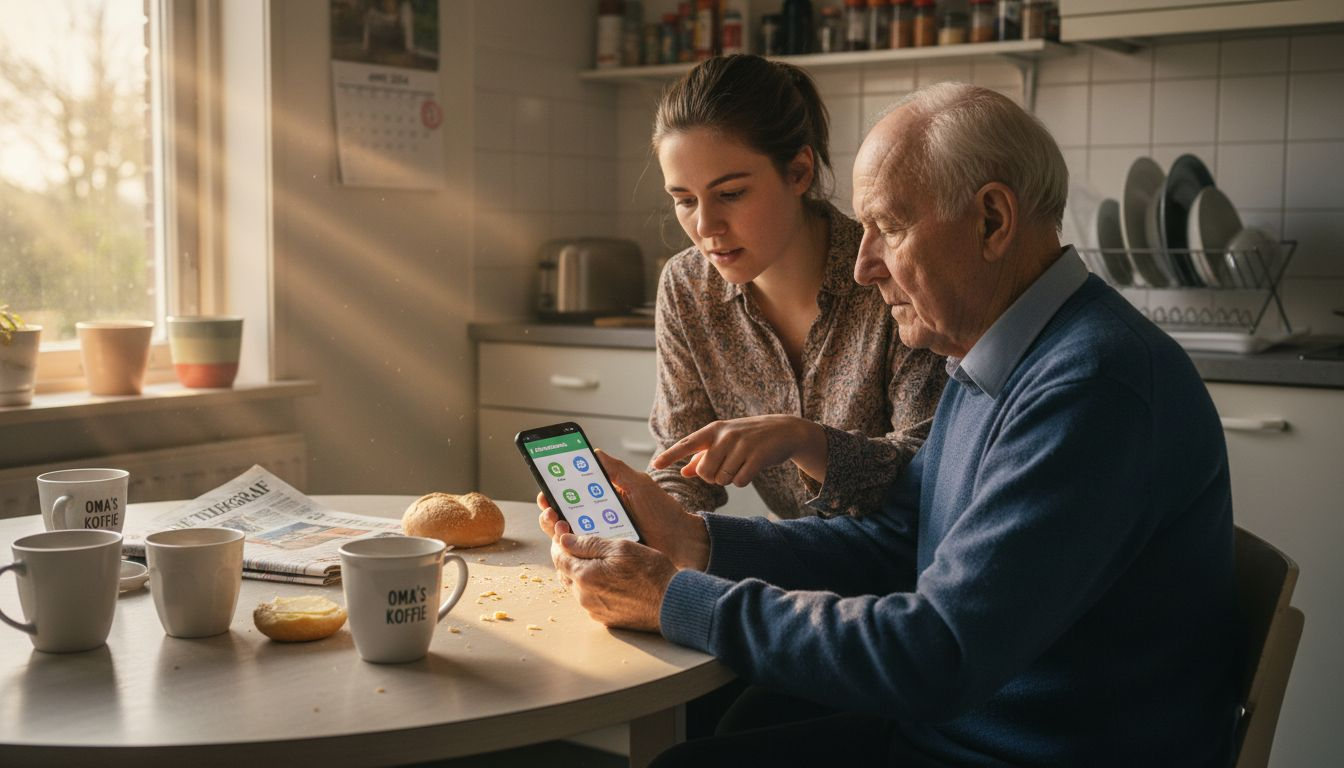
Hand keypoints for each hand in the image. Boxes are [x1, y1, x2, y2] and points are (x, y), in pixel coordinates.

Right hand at [536, 450, 708, 570]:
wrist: (682, 541)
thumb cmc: (662, 512)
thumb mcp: (639, 484)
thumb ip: (616, 469)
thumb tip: (593, 452)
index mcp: (603, 500)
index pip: (572, 494)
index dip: (556, 491)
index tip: (546, 487)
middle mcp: (598, 520)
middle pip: (563, 517)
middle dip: (550, 511)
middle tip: (550, 508)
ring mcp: (601, 540)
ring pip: (568, 538)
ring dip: (556, 531)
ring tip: (558, 524)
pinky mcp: (606, 558)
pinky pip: (583, 556)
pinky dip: (570, 551)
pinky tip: (567, 544)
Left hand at [550, 532, 677, 631]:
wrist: (671, 604)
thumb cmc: (650, 572)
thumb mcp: (620, 547)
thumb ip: (589, 543)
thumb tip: (564, 540)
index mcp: (584, 576)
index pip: (558, 556)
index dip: (558, 541)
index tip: (563, 529)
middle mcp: (584, 596)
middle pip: (565, 572)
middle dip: (569, 556)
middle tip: (580, 542)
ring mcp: (594, 610)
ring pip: (577, 586)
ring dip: (581, 572)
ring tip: (598, 559)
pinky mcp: (605, 618)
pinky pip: (590, 599)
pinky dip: (593, 586)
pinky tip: (609, 578)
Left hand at [651, 415, 828, 485]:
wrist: (784, 431)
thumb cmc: (748, 438)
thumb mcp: (724, 442)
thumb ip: (702, 456)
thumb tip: (683, 471)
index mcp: (713, 431)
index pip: (686, 444)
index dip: (670, 455)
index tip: (654, 465)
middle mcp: (725, 436)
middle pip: (704, 472)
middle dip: (712, 478)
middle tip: (724, 469)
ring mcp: (742, 445)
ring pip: (722, 479)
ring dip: (729, 479)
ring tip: (739, 466)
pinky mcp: (757, 456)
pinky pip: (739, 482)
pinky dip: (742, 481)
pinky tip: (750, 470)